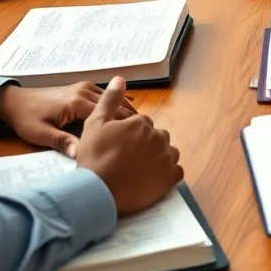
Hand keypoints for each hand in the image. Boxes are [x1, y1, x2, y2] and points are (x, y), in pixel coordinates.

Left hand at [0, 82, 135, 158]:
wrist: (15, 101)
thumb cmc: (27, 119)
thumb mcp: (41, 134)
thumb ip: (62, 142)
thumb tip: (82, 155)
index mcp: (75, 103)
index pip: (105, 114)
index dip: (122, 124)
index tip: (137, 135)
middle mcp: (82, 91)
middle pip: (112, 104)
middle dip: (129, 117)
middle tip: (145, 131)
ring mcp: (82, 87)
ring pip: (110, 97)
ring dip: (125, 108)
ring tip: (140, 123)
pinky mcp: (79, 88)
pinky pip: (103, 94)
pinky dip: (116, 102)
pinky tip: (126, 110)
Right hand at [77, 77, 183, 214]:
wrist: (98, 191)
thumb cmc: (95, 157)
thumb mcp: (95, 123)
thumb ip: (110, 99)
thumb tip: (120, 79)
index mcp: (142, 123)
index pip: (142, 125)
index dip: (131, 136)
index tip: (121, 147)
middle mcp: (158, 136)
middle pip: (156, 138)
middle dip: (146, 146)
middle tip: (129, 160)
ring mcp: (166, 157)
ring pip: (168, 153)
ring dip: (158, 159)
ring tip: (140, 171)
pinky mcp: (170, 178)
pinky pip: (175, 172)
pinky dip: (167, 175)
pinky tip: (152, 180)